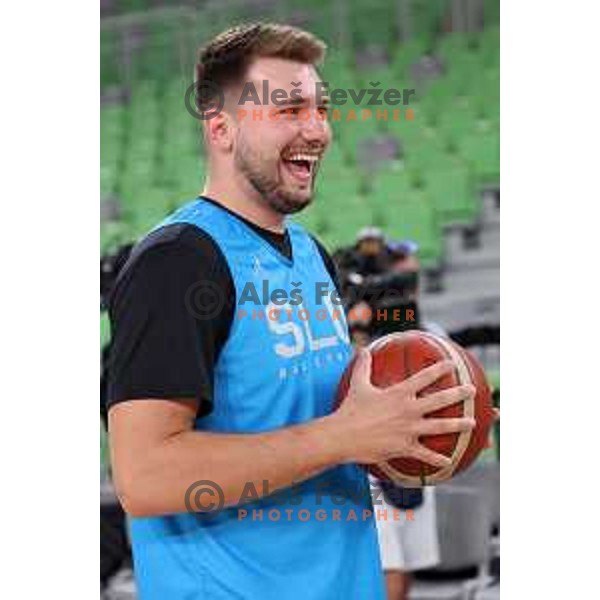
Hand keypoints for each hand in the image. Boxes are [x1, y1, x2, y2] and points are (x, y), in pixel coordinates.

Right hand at [333, 350, 475, 466]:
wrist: (343, 436)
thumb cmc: (350, 410)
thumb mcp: (357, 385)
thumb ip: (363, 366)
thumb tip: (363, 349)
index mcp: (399, 393)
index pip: (424, 378)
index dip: (439, 369)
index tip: (451, 364)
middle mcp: (408, 410)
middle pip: (439, 400)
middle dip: (458, 394)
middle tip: (471, 390)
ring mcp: (408, 429)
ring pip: (439, 427)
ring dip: (458, 425)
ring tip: (472, 423)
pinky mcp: (404, 447)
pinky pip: (425, 454)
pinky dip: (437, 459)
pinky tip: (449, 461)